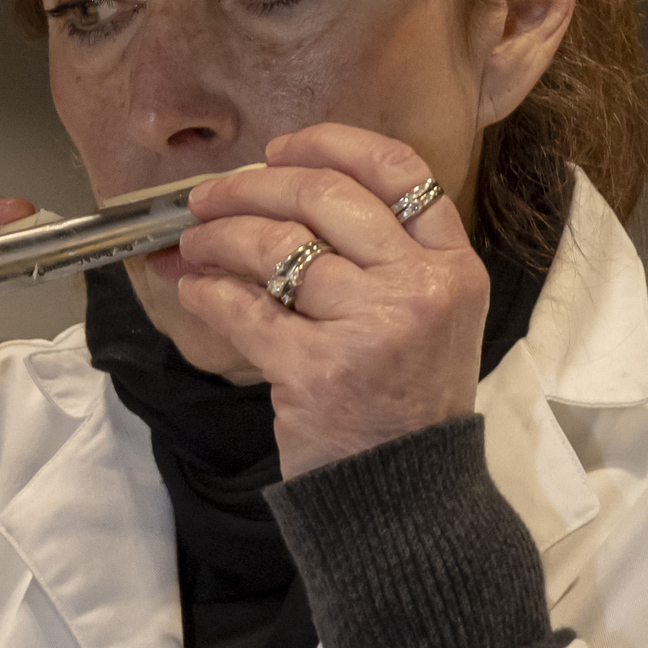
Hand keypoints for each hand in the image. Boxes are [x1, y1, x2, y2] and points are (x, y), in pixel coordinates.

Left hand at [171, 128, 488, 478]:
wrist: (406, 503)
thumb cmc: (406, 410)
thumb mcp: (430, 322)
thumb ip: (388, 258)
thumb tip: (292, 196)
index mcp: (452, 267)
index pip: (399, 170)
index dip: (331, 144)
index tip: (282, 150)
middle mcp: (419, 289)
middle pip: (326, 196)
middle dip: (253, 186)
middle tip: (212, 196)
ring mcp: (370, 328)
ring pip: (279, 247)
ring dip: (221, 236)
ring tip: (195, 242)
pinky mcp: (318, 370)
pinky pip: (247, 310)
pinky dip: (210, 292)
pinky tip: (194, 289)